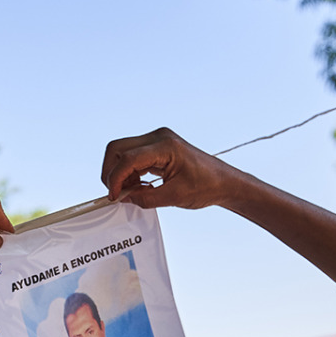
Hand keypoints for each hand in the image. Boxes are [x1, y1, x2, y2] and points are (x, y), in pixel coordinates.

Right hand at [101, 127, 239, 210]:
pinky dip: (129, 172)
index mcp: (165, 146)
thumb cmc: (207, 186)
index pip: (127, 158)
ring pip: (122, 152)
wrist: (224, 181)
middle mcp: (158, 137)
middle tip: (117, 193)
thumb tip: (124, 198)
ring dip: (120, 173)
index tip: (114, 196)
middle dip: (112, 172)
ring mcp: (157, 140)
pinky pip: (133, 156)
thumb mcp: (174, 197)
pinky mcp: (156, 147)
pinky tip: (138, 186)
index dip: (115, 179)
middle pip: (118, 149)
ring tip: (132, 192)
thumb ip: (146, 198)